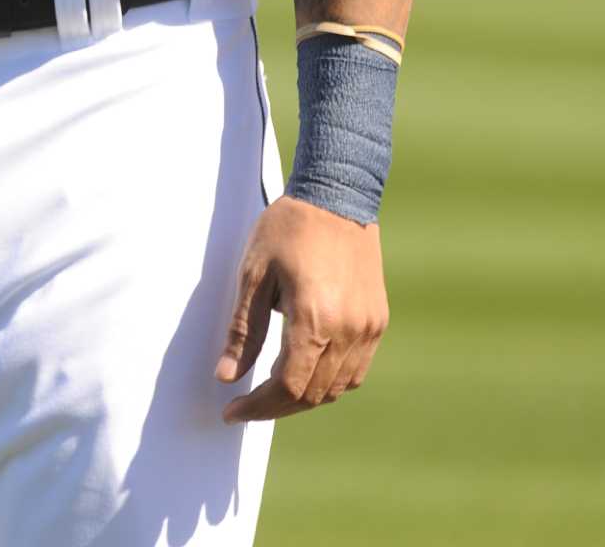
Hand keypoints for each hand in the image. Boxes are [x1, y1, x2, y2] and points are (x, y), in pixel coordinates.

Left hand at [215, 194, 387, 420]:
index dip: (258, 407)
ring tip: (273, 387)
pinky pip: (356, 371)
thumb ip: (242, 330)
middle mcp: (347, 330)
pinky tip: (308, 369)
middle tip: (247, 402)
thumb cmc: (290, 227)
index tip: (232, 410)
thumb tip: (226, 376)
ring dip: (304, 397)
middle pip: (312, 395)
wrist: (337, 194)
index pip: (287, 388)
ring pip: (336, 389)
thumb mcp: (254, 273)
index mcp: (313, 318)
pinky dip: (331, 382)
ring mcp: (368, 328)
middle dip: (276, 407)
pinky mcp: (378, 321)